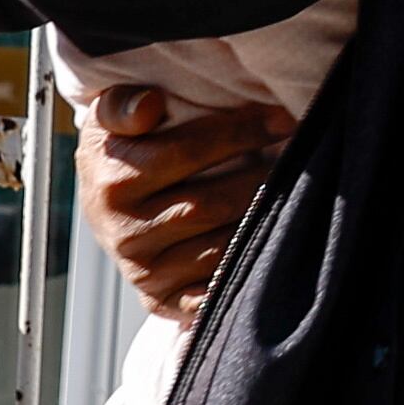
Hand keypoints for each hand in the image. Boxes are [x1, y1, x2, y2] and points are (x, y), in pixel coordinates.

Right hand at [75, 85, 293, 322]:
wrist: (105, 205)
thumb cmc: (125, 149)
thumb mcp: (111, 118)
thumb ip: (124, 105)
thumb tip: (150, 105)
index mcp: (111, 182)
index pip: (188, 152)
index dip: (241, 132)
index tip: (281, 118)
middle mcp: (124, 232)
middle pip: (213, 204)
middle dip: (261, 177)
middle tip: (298, 156)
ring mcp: (145, 271)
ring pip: (222, 248)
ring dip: (261, 221)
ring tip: (290, 192)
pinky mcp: (162, 300)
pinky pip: (214, 291)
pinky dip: (243, 271)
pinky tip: (267, 243)